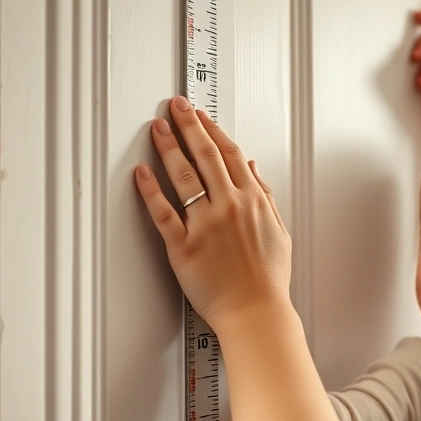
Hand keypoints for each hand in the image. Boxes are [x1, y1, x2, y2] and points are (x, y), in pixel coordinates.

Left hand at [135, 96, 291, 331]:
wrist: (256, 313)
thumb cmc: (268, 280)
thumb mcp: (279, 231)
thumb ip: (266, 196)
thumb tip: (253, 169)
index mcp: (253, 201)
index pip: (230, 154)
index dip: (212, 129)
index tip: (200, 115)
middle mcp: (229, 207)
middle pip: (205, 156)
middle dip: (188, 125)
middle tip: (175, 107)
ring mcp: (205, 226)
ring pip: (183, 177)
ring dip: (168, 147)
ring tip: (157, 129)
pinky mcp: (183, 247)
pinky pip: (163, 212)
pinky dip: (150, 190)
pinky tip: (142, 173)